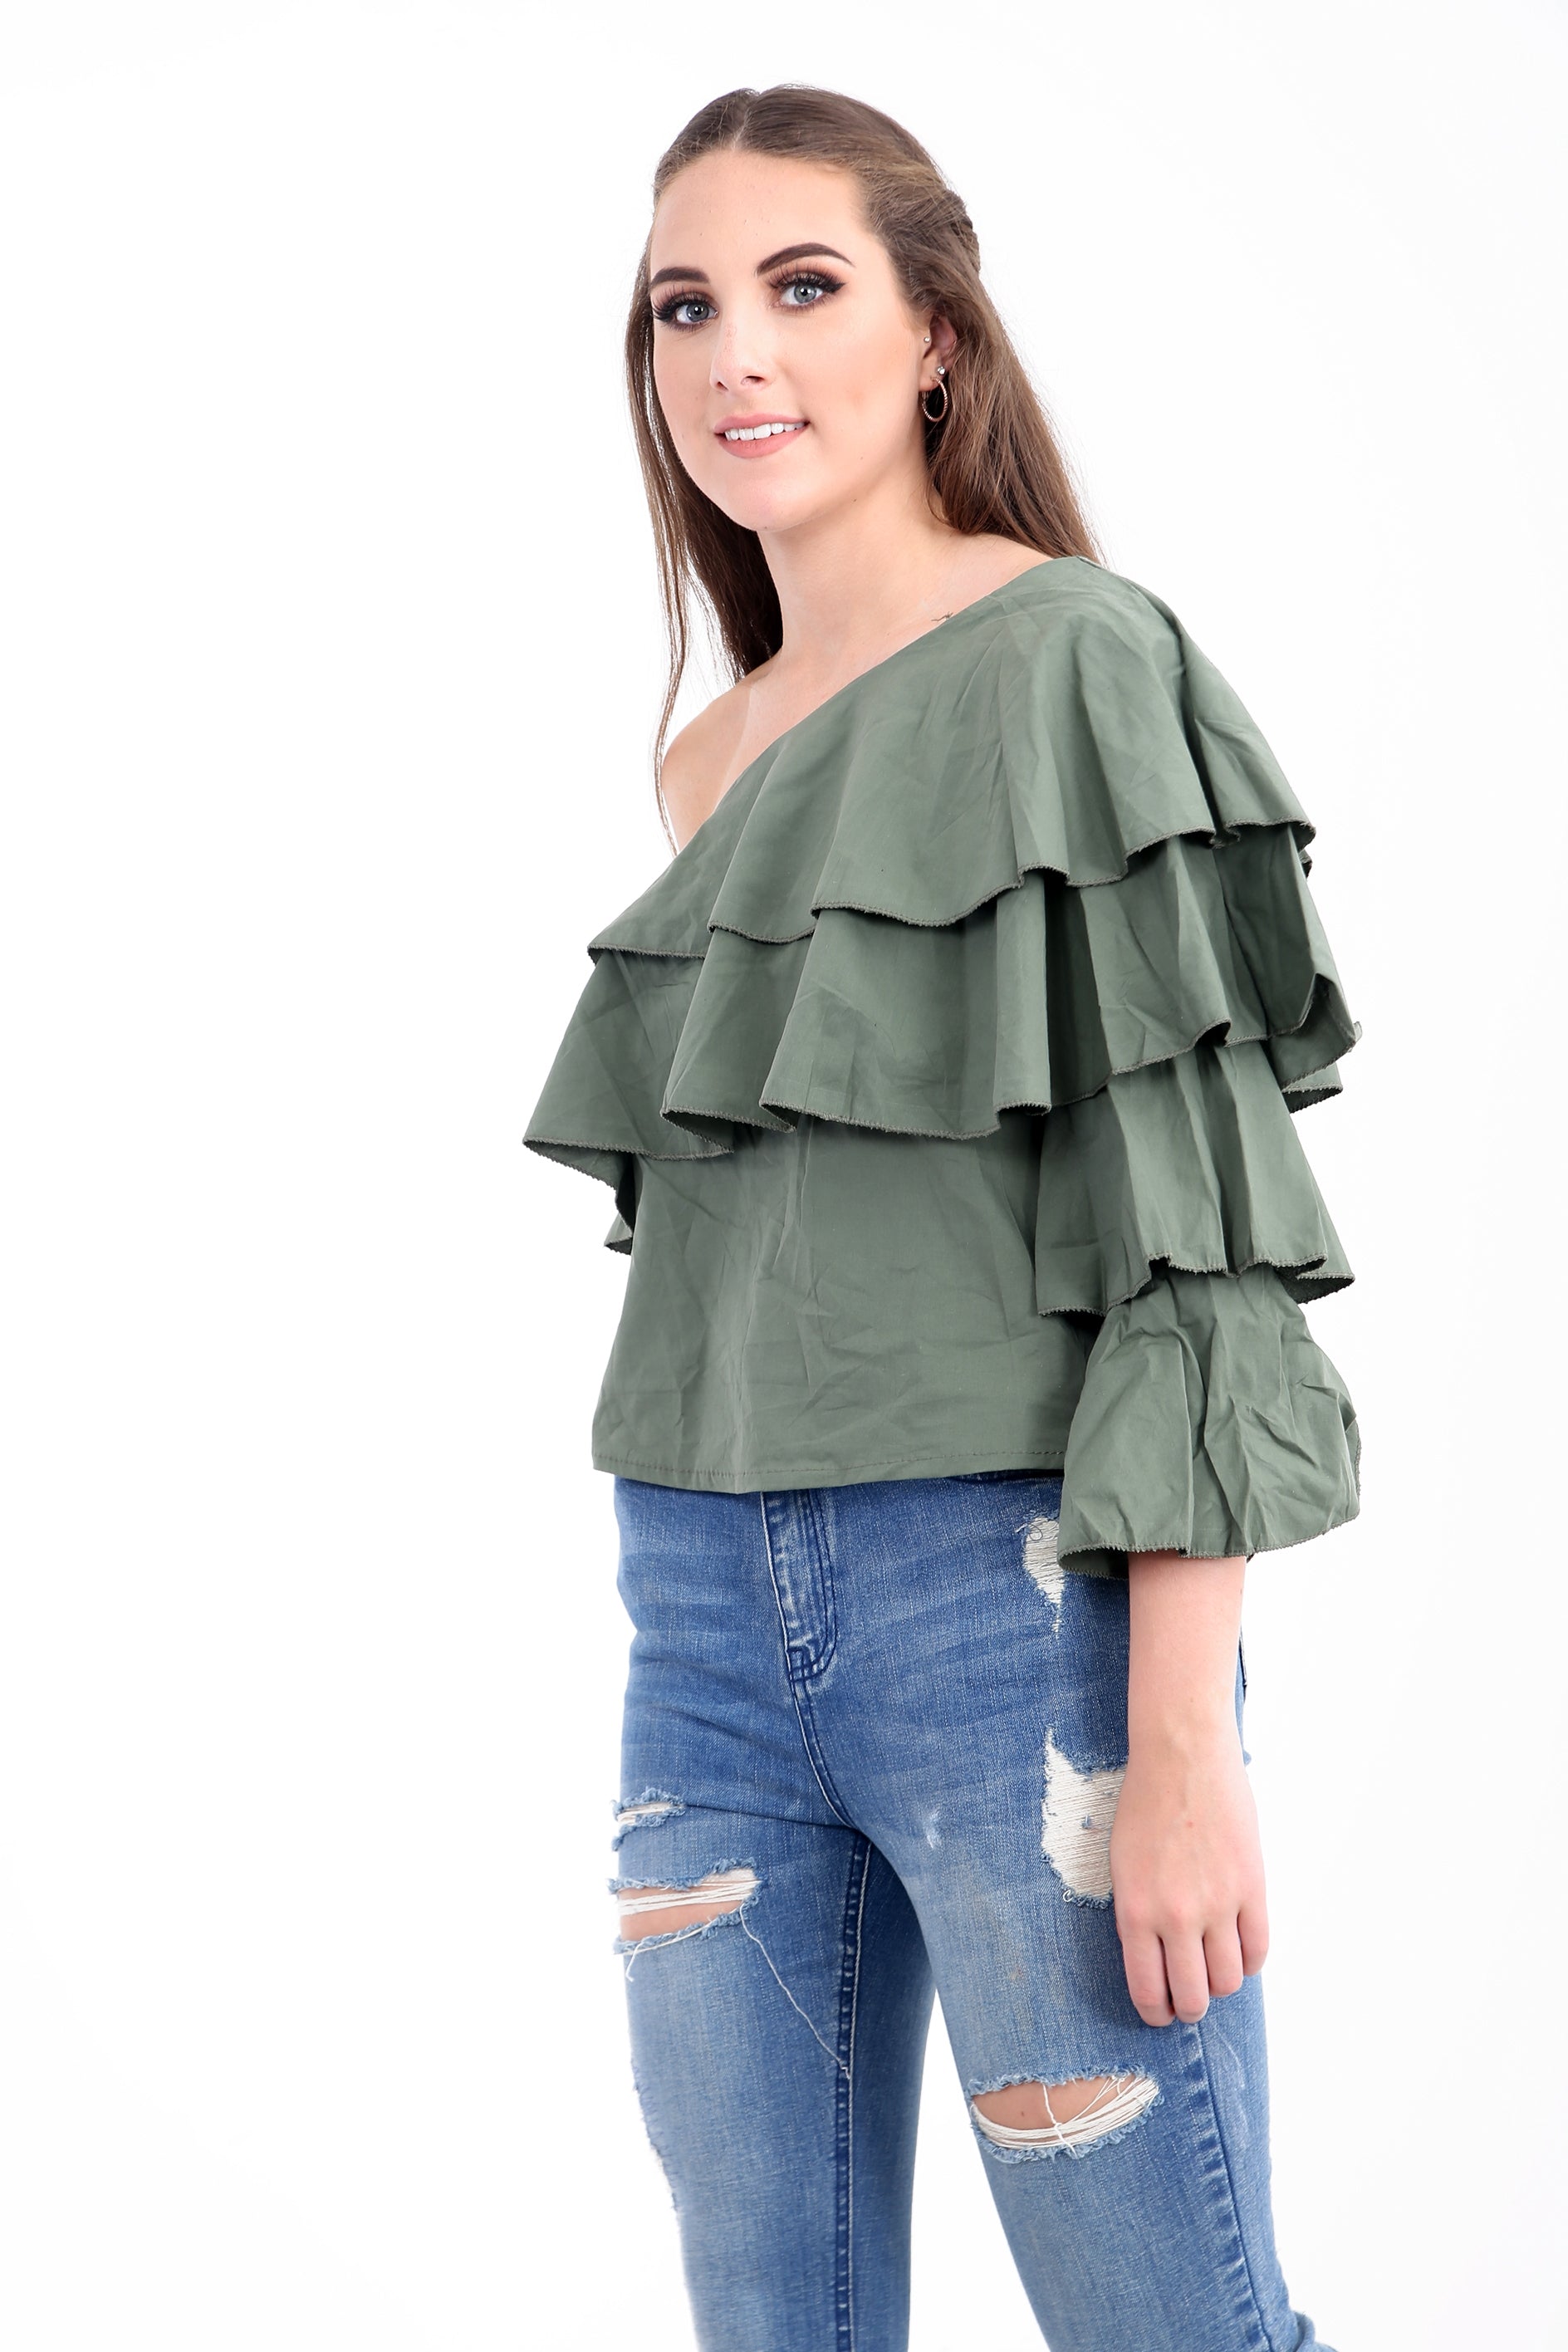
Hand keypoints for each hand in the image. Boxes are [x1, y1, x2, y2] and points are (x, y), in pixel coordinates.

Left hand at [1109, 1724, 1268, 2026]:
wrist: (1181, 1756)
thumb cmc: (1144, 1806)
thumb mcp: (1123, 1866)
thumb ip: (1138, 1917)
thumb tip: (1157, 1961)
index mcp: (1135, 1912)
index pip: (1149, 1991)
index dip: (1157, 2012)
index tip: (1162, 2012)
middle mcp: (1177, 1916)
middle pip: (1194, 1997)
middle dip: (1190, 2007)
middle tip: (1190, 2000)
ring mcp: (1218, 1903)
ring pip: (1230, 1981)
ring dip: (1222, 1985)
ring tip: (1214, 1971)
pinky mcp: (1252, 1887)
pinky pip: (1258, 1949)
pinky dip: (1250, 1961)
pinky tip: (1239, 1951)